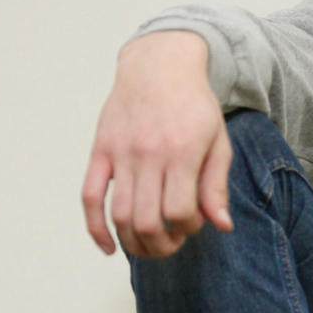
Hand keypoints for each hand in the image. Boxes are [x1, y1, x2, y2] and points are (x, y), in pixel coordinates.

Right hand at [81, 31, 233, 256]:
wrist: (160, 65)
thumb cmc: (194, 107)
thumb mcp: (218, 142)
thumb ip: (217, 186)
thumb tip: (222, 227)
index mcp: (182, 152)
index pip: (181, 211)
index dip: (189, 228)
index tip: (194, 222)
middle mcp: (148, 154)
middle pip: (147, 221)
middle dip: (162, 244)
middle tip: (172, 242)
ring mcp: (120, 153)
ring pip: (120, 216)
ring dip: (134, 243)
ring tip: (148, 245)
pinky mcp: (100, 151)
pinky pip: (90, 197)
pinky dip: (96, 229)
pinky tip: (109, 248)